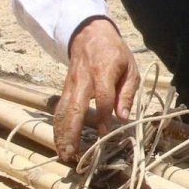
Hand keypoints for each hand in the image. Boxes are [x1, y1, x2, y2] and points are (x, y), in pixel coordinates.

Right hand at [56, 17, 137, 162]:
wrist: (89, 34)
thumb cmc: (114, 53)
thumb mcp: (130, 68)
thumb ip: (127, 93)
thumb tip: (124, 118)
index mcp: (103, 71)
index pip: (102, 97)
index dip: (103, 117)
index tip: (104, 134)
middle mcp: (83, 80)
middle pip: (75, 108)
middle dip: (72, 132)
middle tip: (73, 154)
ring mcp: (70, 85)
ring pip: (63, 112)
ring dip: (62, 134)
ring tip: (64, 154)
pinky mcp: (65, 90)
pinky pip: (59, 110)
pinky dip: (58, 128)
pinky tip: (60, 143)